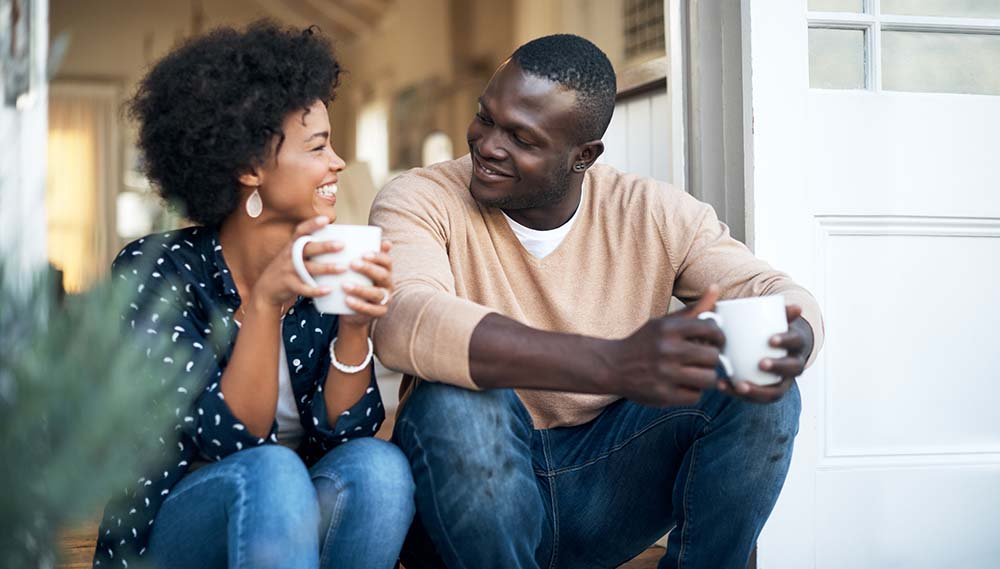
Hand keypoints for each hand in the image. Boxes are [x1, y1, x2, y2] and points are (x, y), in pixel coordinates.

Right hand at [248, 216, 341, 311]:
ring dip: (326, 268)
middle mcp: (289, 256)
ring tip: (343, 268)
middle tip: (342, 245)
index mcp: (292, 246)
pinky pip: (303, 288)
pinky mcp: (288, 285)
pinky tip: (329, 290)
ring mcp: (288, 270)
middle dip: (324, 246)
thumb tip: (335, 238)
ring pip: (308, 268)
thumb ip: (309, 247)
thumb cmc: (288, 268)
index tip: (326, 219)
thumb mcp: (293, 254)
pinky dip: (315, 290)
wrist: (266, 288)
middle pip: (307, 249)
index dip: (312, 224)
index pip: (300, 231)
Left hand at [338, 240, 393, 328]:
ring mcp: (385, 300)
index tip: (363, 253)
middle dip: (368, 269)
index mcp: (385, 271)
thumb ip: (359, 256)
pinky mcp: (379, 313)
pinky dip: (359, 305)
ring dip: (361, 289)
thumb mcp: (357, 271)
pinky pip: (371, 310)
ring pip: (377, 294)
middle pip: (383, 275)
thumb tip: (363, 236)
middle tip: (352, 264)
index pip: (387, 261)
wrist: (353, 312)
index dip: (378, 257)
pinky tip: (347, 300)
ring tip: (344, 285)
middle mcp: (388, 285)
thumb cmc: (355, 285)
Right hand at [609, 285, 725, 406]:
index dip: (719, 336)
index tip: (715, 341)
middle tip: (704, 359)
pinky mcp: (663, 395)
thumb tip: (716, 288)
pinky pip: (695, 396)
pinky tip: (683, 384)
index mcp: (668, 329)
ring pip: (708, 379)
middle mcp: (666, 350)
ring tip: (696, 373)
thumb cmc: (645, 343)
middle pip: (713, 357)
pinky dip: (692, 391)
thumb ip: (693, 309)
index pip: (711, 329)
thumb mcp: (664, 323)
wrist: (612, 367)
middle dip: (712, 358)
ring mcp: (664, 374)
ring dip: (706, 377)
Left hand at [717, 304, 812, 402]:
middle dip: (777, 367)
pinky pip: (755, 398)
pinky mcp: (766, 392)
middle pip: (791, 369)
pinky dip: (738, 394)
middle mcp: (793, 366)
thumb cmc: (773, 330)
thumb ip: (779, 311)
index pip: (795, 343)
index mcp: (796, 345)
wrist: (778, 348)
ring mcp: (781, 382)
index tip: (770, 339)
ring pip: (774, 392)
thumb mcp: (777, 319)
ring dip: (757, 390)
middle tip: (760, 363)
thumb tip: (796, 306)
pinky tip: (722, 385)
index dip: (785, 341)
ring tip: (738, 385)